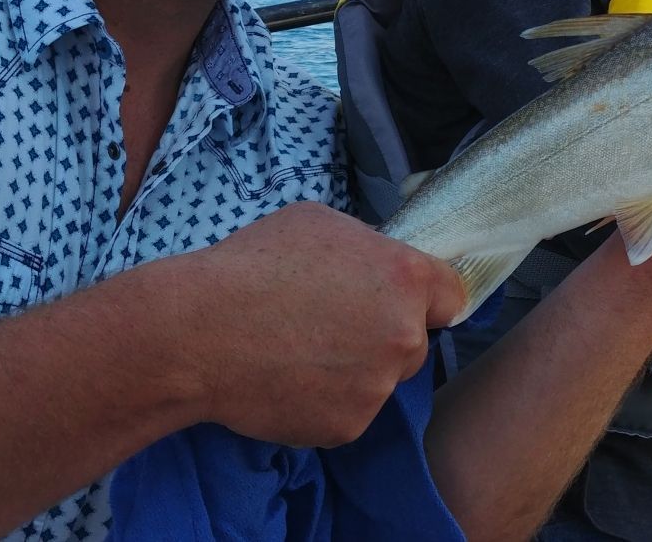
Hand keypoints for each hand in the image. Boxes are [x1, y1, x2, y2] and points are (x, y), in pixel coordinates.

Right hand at [180, 202, 464, 447]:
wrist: (199, 332)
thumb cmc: (252, 265)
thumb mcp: (318, 224)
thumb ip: (365, 248)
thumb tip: (374, 266)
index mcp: (405, 277)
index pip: (452, 296)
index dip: (425, 297)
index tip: (400, 301)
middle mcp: (403, 335)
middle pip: (414, 342)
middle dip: (381, 336)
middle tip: (328, 326)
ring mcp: (377, 387)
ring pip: (378, 380)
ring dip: (352, 371)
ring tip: (296, 352)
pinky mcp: (348, 427)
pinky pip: (347, 412)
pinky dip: (323, 401)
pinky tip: (285, 380)